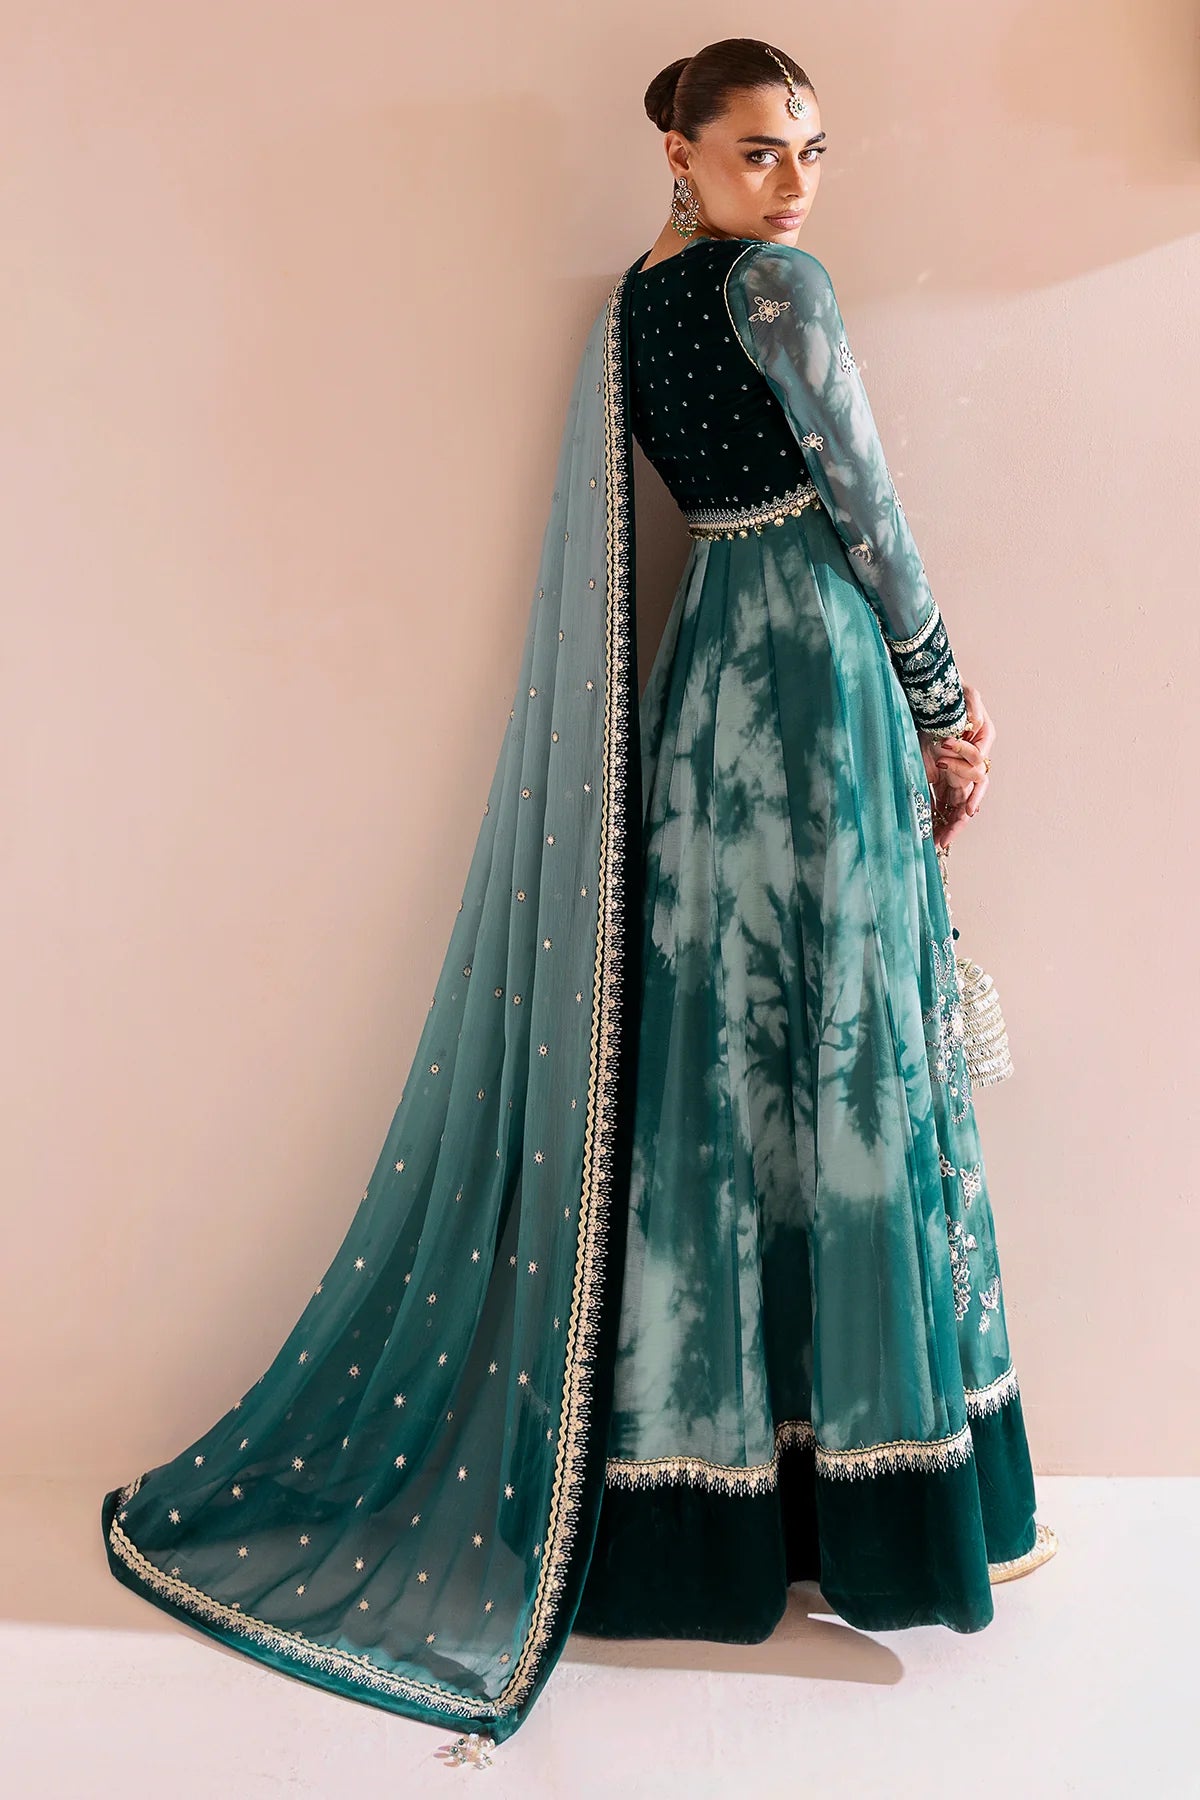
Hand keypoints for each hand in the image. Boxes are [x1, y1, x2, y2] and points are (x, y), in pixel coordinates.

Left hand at [919, 683, 993, 848]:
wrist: (929, 693)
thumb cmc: (950, 693)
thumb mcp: (963, 695)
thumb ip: (971, 707)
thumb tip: (974, 723)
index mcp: (980, 745)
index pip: (978, 774)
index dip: (973, 793)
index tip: (965, 807)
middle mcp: (968, 761)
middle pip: (968, 797)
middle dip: (957, 820)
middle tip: (944, 838)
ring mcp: (953, 769)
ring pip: (955, 804)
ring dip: (947, 824)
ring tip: (937, 843)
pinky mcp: (937, 772)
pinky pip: (939, 798)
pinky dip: (935, 814)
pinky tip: (929, 832)